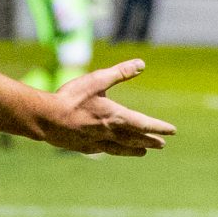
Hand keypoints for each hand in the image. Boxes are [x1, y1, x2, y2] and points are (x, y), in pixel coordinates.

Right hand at [35, 59, 176, 155]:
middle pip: (135, 138)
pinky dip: (114, 150)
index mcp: (115, 116)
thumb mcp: (97, 80)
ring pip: (121, 147)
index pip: (143, 123)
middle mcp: (109, 132)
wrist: (45, 119)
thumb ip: (119, 73)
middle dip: (149, 141)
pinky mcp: (84, 147)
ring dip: (134, 149)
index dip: (158, 127)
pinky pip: (105, 150)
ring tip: (144, 153)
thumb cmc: (71, 98)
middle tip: (162, 145)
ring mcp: (97, 142)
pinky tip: (114, 150)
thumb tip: (141, 64)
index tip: (172, 131)